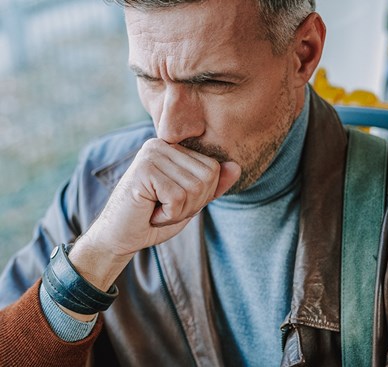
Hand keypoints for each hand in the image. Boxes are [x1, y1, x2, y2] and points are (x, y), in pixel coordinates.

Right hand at [68, 138, 240, 292]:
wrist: (119, 237)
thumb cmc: (154, 218)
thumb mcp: (191, 202)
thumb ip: (213, 185)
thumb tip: (237, 166)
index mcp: (173, 148)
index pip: (213, 168)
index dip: (201, 195)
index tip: (175, 202)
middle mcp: (162, 144)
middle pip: (207, 177)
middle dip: (192, 203)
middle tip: (165, 208)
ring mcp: (151, 154)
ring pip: (194, 188)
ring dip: (179, 210)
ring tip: (156, 209)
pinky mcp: (144, 169)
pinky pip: (178, 197)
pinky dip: (168, 214)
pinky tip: (150, 212)